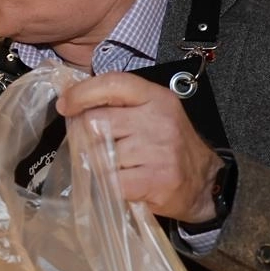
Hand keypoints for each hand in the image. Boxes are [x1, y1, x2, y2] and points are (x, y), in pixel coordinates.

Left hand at [55, 72, 222, 223]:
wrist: (203, 182)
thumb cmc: (166, 147)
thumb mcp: (149, 114)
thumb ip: (116, 106)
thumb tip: (70, 103)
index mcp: (155, 97)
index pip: (112, 83)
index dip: (82, 93)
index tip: (65, 106)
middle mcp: (158, 119)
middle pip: (96, 122)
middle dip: (87, 139)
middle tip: (97, 150)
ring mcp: (159, 149)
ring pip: (100, 155)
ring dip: (100, 166)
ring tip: (118, 170)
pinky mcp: (157, 178)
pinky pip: (111, 181)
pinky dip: (110, 187)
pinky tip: (125, 185)